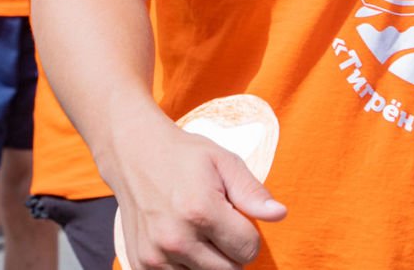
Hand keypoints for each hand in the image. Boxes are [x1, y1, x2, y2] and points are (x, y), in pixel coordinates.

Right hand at [112, 118, 287, 269]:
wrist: (133, 154)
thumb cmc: (184, 156)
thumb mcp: (223, 162)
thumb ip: (252, 192)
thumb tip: (280, 215)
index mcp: (200, 210)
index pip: (248, 250)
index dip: (249, 235)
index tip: (236, 218)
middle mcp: (176, 239)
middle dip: (231, 252)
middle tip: (218, 226)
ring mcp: (156, 256)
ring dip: (209, 263)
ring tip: (199, 234)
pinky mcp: (141, 265)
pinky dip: (187, 268)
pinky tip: (183, 244)